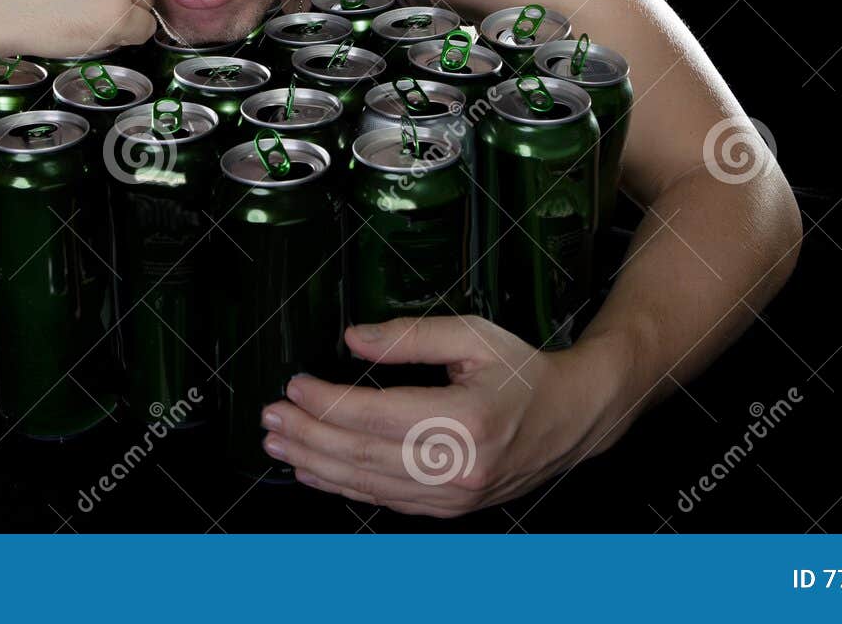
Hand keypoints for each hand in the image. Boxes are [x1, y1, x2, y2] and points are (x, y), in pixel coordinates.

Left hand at [260, 316, 632, 517]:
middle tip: (270, 418)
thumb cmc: (523, 372)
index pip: (374, 415)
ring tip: (279, 444)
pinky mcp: (449, 508)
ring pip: (366, 484)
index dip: (326, 403)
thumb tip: (354, 340)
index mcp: (464, 421)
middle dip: (307, 435)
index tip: (294, 386)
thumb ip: (409, 337)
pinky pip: (384, 499)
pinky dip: (343, 486)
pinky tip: (315, 471)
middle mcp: (457, 468)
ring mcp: (452, 495)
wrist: (572, 417)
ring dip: (315, 464)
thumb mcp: (472, 334)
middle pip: (361, 455)